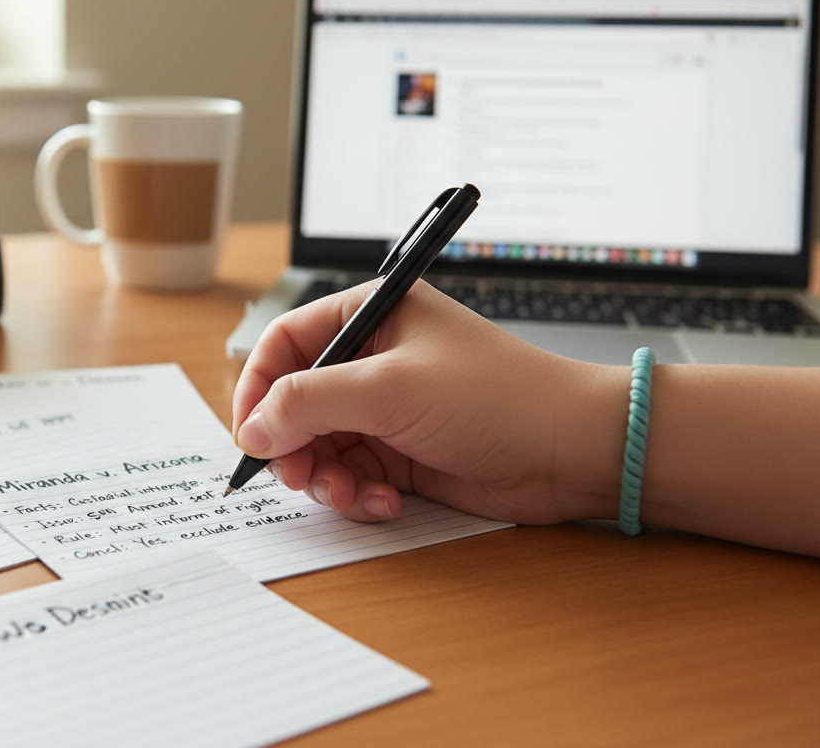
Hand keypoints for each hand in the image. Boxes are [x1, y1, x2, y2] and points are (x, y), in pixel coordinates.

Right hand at [231, 280, 622, 524]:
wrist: (571, 450)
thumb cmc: (496, 396)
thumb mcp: (389, 388)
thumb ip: (310, 402)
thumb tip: (252, 428)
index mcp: (369, 316)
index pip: (285, 343)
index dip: (257, 387)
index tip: (248, 432)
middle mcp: (372, 360)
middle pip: (294, 402)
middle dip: (292, 444)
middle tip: (300, 474)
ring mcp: (386, 410)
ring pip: (318, 446)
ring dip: (324, 477)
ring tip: (350, 493)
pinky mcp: (400, 454)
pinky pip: (350, 476)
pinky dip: (355, 495)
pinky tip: (384, 503)